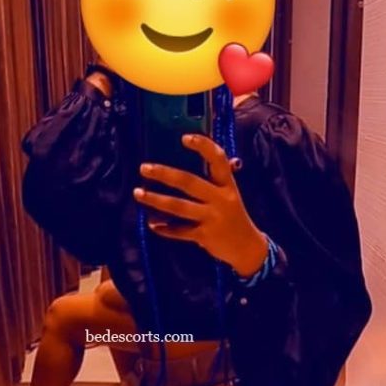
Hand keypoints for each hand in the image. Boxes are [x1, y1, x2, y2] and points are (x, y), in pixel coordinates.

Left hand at [133, 133, 268, 275]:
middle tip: (143, 168)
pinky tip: (152, 224)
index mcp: (228, 184)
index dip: (203, 146)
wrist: (247, 247)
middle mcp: (221, 199)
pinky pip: (180, 231)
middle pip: (189, 182)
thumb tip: (194, 157)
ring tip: (138, 193)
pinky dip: (165, 229)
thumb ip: (216, 178)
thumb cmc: (232, 215)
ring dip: (156, 199)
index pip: (218, 160)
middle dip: (165, 174)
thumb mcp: (229, 194)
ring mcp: (212, 218)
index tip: (184, 137)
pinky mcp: (205, 236)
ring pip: (179, 207)